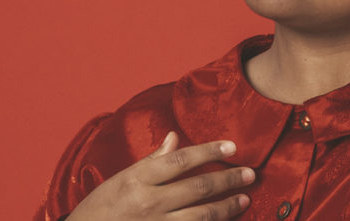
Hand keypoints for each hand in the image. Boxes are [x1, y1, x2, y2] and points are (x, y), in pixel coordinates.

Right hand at [66, 132, 253, 220]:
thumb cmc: (100, 209)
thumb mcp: (120, 179)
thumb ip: (151, 160)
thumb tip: (174, 137)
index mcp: (138, 180)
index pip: (181, 160)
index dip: (209, 151)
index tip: (232, 146)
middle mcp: (149, 203)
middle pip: (198, 188)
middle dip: (228, 180)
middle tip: (249, 174)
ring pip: (201, 216)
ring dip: (226, 208)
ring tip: (243, 199)